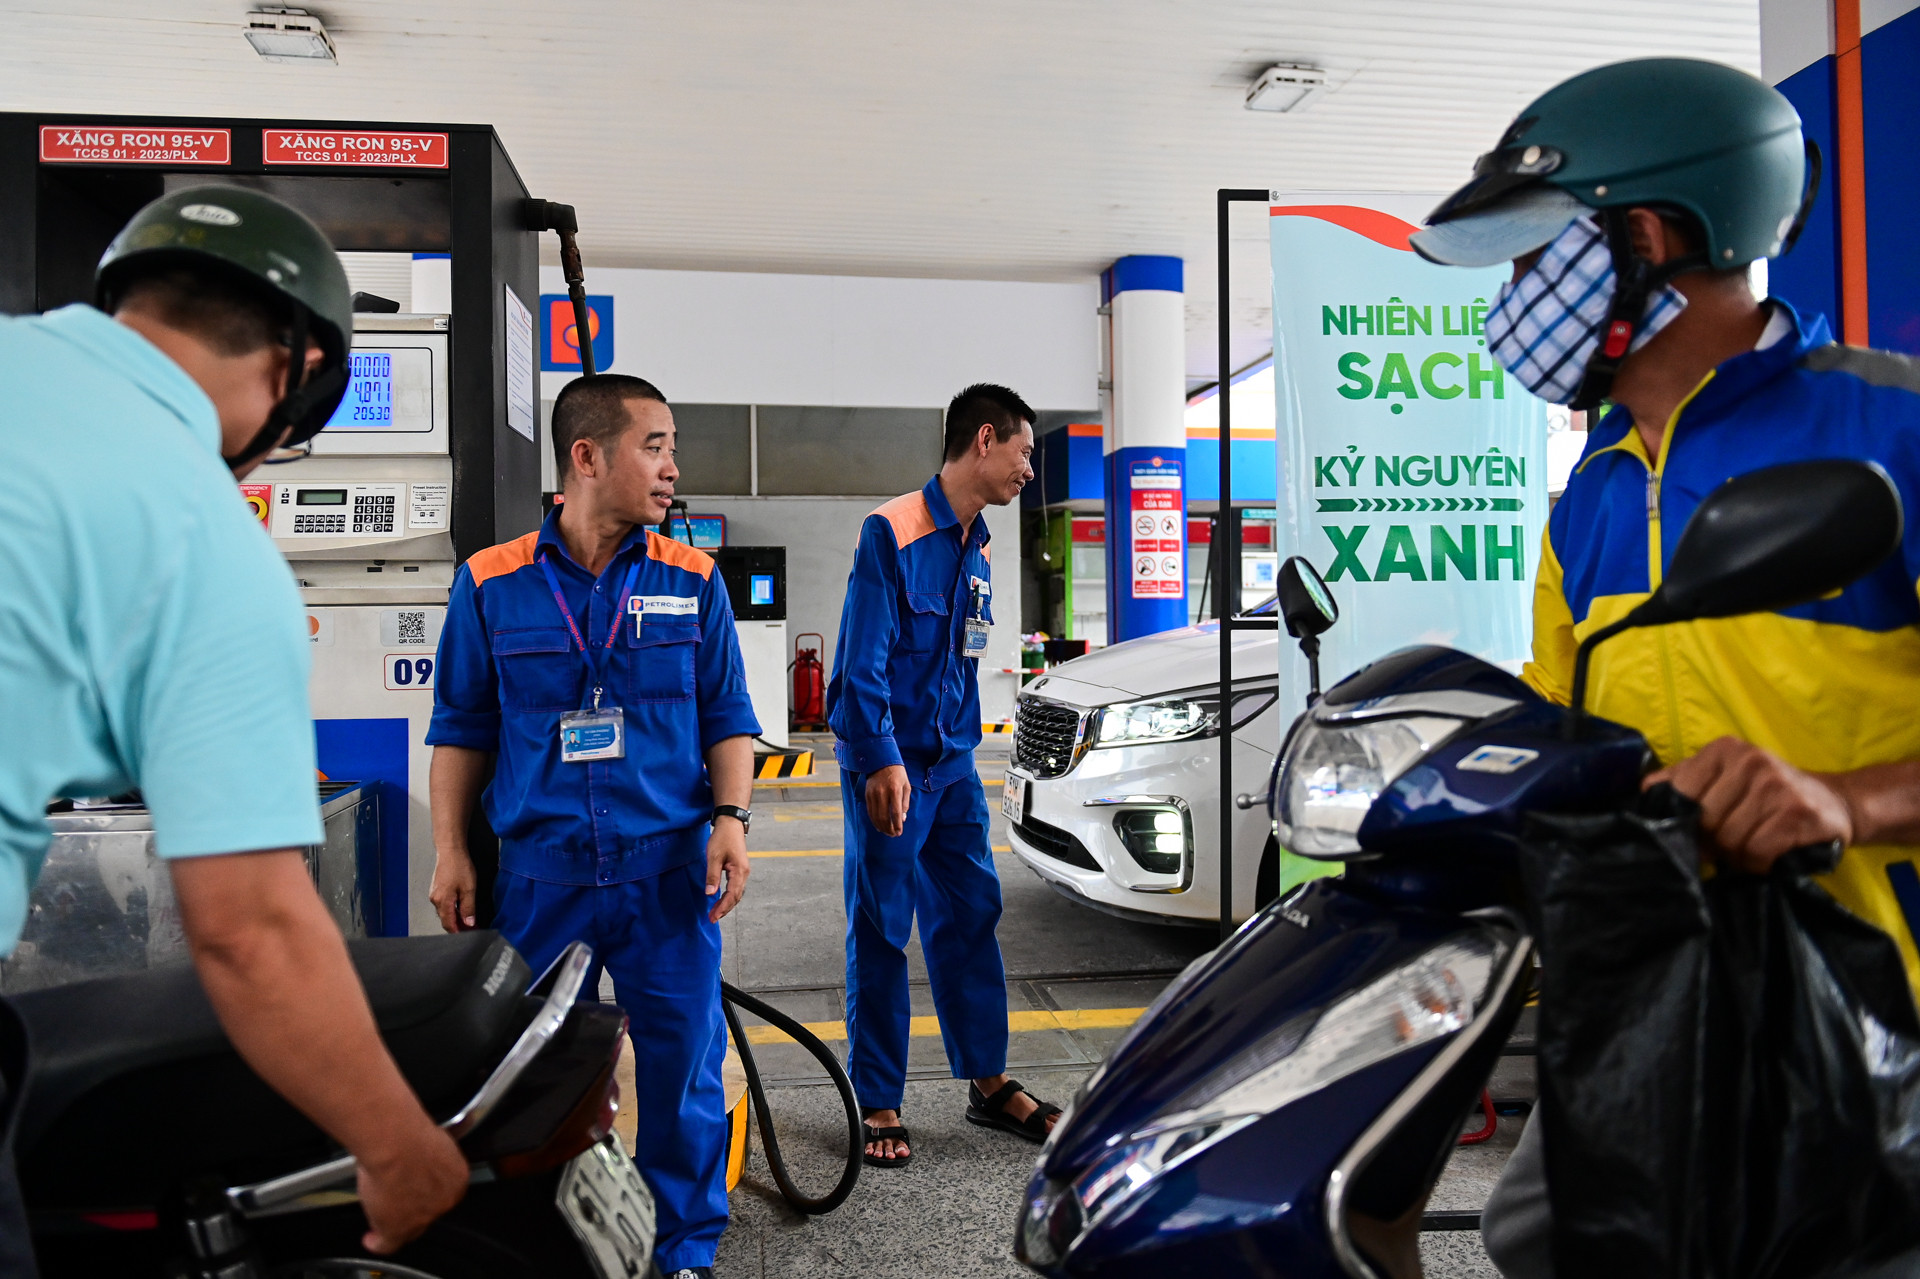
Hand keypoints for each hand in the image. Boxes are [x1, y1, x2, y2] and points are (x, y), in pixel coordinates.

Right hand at [356, 1122, 468, 1252]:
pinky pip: (388, 1243)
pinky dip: (378, 1242)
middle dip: (415, 1208)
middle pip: (429, 1212)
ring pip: (409, 1227)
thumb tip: (422, 1152)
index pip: (444, 1193)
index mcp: (457, 1178)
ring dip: (396, 1222)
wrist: (395, 1143)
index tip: (418, 1189)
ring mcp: (422, 1218)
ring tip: (382, 1214)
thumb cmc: (409, 1134)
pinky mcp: (398, 1230)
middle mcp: (444, 1201)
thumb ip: (431, 1153)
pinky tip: (371, 1239)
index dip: (428, 1192)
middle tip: (398, 1201)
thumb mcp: (432, 1139)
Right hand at [428, 847, 476, 932]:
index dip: (459, 932)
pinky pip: (444, 905)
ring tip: (469, 920)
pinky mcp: (437, 890)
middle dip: (458, 926)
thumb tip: (469, 922)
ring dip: (456, 918)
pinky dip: (453, 909)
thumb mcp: (469, 889)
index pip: (449, 925)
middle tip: (472, 928)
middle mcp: (435, 900)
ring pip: (445, 912)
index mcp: (442, 901)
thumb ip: (468, 908)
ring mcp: (434, 895)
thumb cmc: (459, 866)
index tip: (469, 935)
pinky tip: (461, 908)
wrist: (450, 850)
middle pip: (446, 920)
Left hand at [706, 818, 749, 921]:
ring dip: (727, 903)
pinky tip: (721, 899)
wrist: (731, 824)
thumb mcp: (714, 857)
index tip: (714, 916)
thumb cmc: (722, 838)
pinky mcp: (740, 869)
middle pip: (736, 897)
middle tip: (712, 918)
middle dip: (725, 909)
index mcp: (739, 871)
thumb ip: (712, 876)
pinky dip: (729, 896)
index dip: (723, 907)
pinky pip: (736, 887)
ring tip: (715, 912)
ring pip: (737, 893)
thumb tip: (710, 894)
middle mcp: (744, 873)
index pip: (732, 895)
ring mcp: (743, 871)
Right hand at [864, 765, 910, 837]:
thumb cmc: (897, 773)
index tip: (899, 832)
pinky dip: (874, 820)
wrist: (881, 760)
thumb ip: (905, 803)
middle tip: (893, 835)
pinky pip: (870, 811)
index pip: (896, 812)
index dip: (897, 824)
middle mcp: (883, 792)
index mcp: (895, 790)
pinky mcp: (867, 794)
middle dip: (889, 828)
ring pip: (875, 816)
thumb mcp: (906, 786)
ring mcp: (873, 794)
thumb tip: (902, 819)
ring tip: (887, 832)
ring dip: (881, 827)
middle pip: (884, 816)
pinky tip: (879, 825)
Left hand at [1645, 736, 1852, 873]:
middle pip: (1705, 821)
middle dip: (1715, 842)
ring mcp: (1777, 786)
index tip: (1701, 830)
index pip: (1679, 793)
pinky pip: (1757, 852)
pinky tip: (1773, 854)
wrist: (1835, 804)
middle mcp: (1751, 761)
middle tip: (1734, 841)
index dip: (1686, 821)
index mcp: (1725, 750)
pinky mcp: (1800, 814)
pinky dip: (1760, 863)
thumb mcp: (1724, 778)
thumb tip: (1646, 794)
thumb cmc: (1768, 796)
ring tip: (1756, 845)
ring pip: (1730, 840)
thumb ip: (1682, 782)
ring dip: (1739, 855)